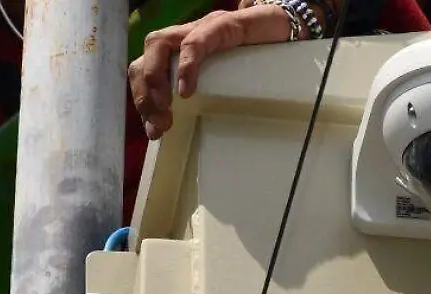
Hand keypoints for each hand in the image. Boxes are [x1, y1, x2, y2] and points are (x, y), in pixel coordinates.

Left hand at [128, 4, 293, 139]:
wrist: (288, 29)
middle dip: (144, 93)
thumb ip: (199, 96)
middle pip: (145, 55)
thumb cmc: (257, 57)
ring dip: (156, 79)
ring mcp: (202, 28)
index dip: (142, 99)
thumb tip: (173, 129)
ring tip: (167, 108)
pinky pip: (196, 41)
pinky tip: (186, 91)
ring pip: (159, 43)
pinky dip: (186, 66)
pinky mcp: (223, 25)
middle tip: (159, 125)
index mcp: (180, 50)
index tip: (153, 131)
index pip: (144, 68)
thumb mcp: (221, 81)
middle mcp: (185, 35)